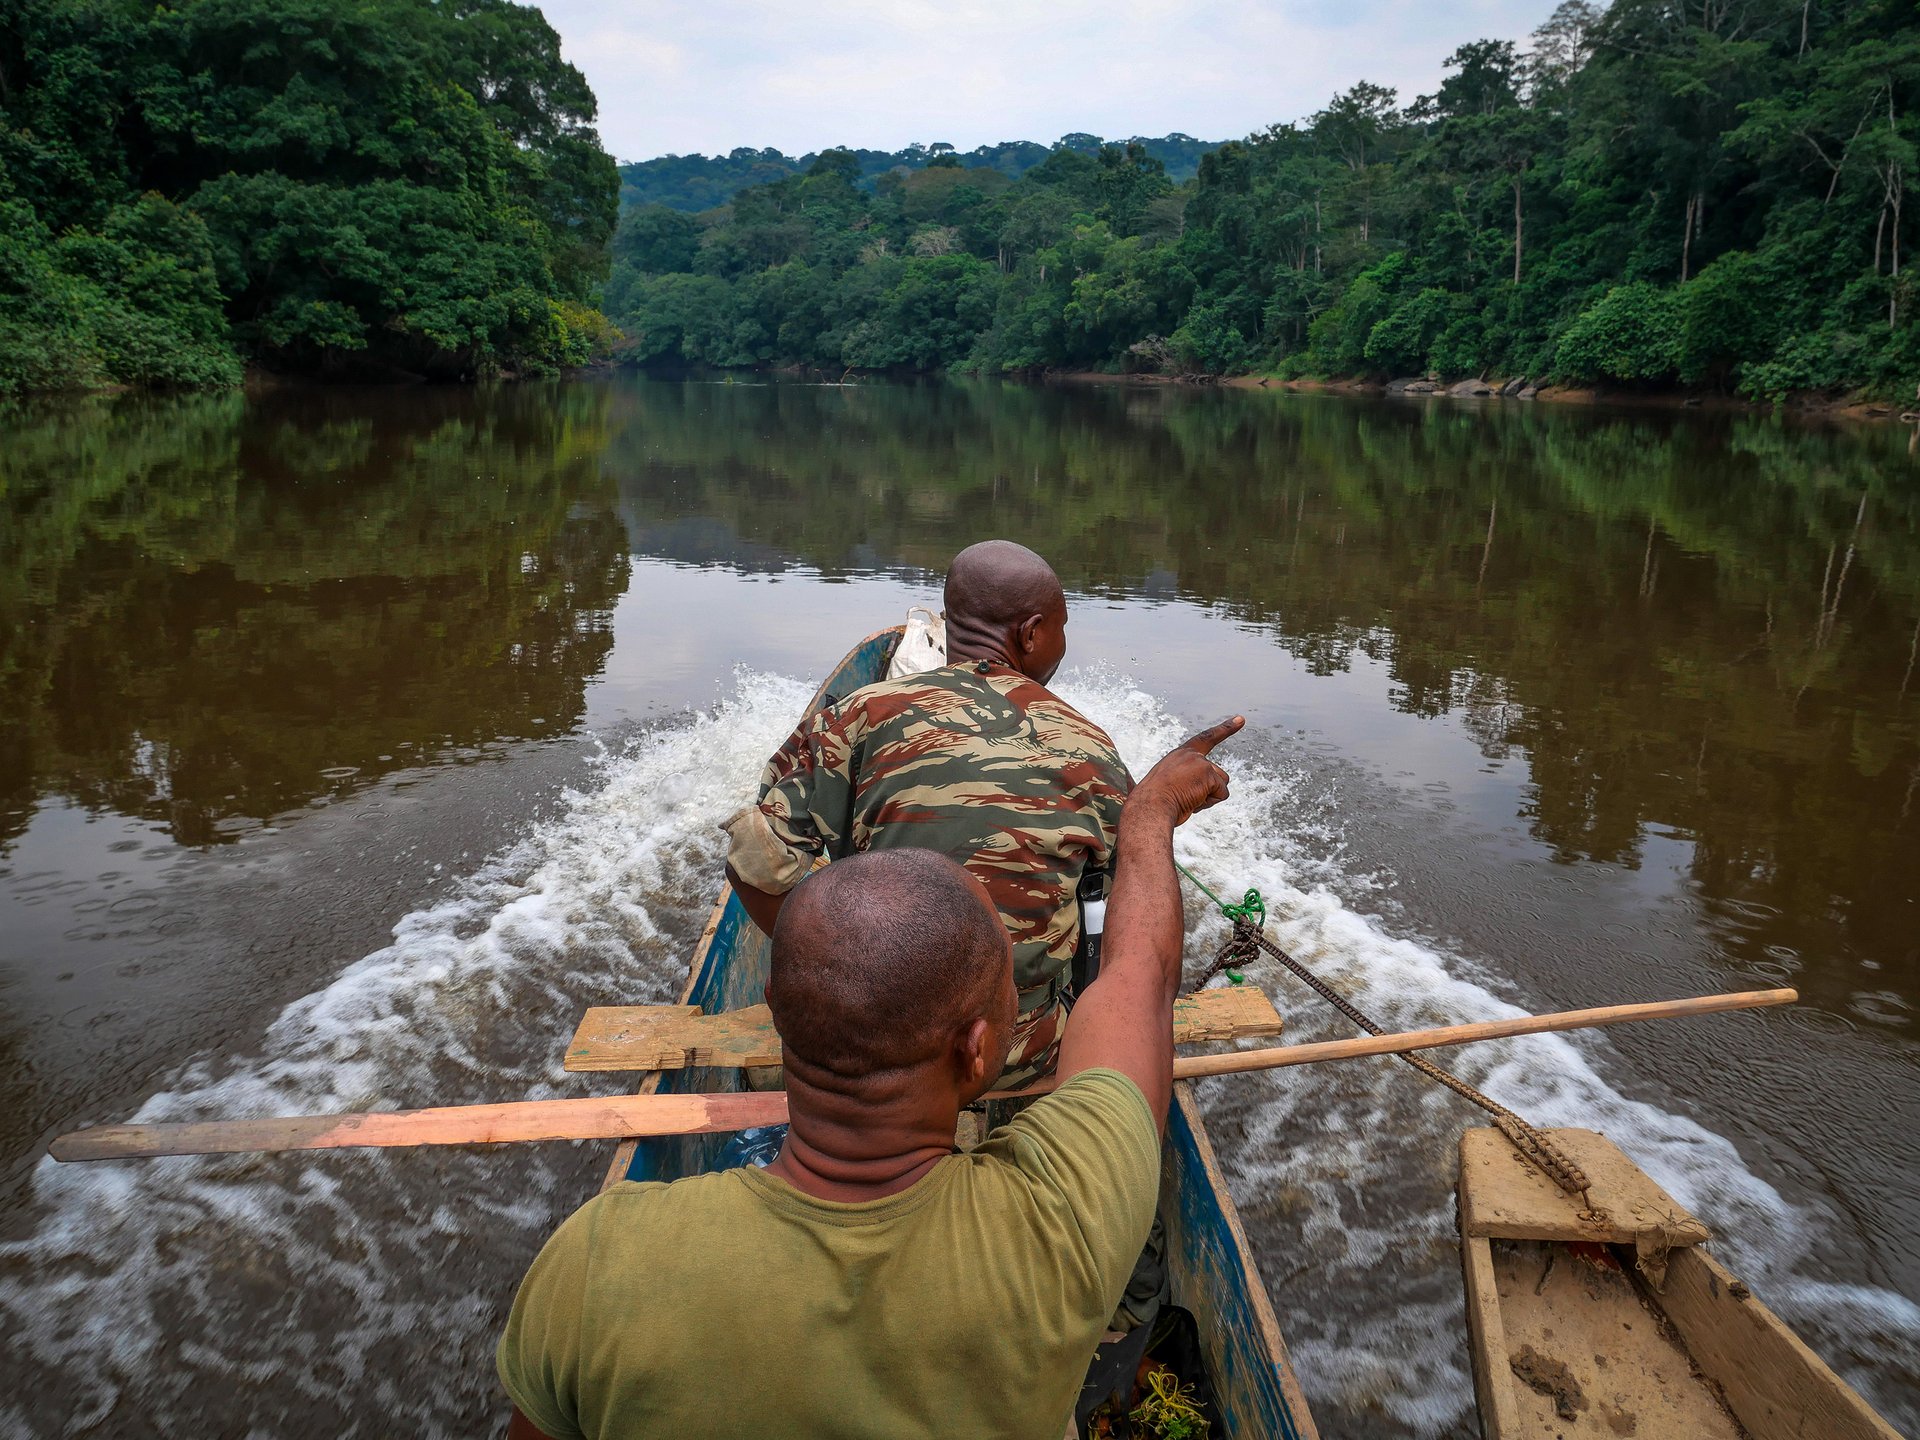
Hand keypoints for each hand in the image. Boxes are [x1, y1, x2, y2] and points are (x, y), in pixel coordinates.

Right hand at [1126, 716, 1243, 827]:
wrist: (1150, 806)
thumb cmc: (1156, 802)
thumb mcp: (1169, 785)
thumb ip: (1187, 781)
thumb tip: (1201, 792)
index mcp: (1180, 755)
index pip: (1206, 738)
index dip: (1225, 729)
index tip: (1240, 719)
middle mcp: (1191, 755)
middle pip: (1218, 774)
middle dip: (1210, 790)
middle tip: (1185, 796)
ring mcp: (1201, 763)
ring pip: (1222, 784)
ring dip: (1209, 797)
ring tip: (1187, 798)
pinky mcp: (1208, 774)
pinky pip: (1222, 794)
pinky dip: (1210, 802)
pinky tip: (1193, 801)